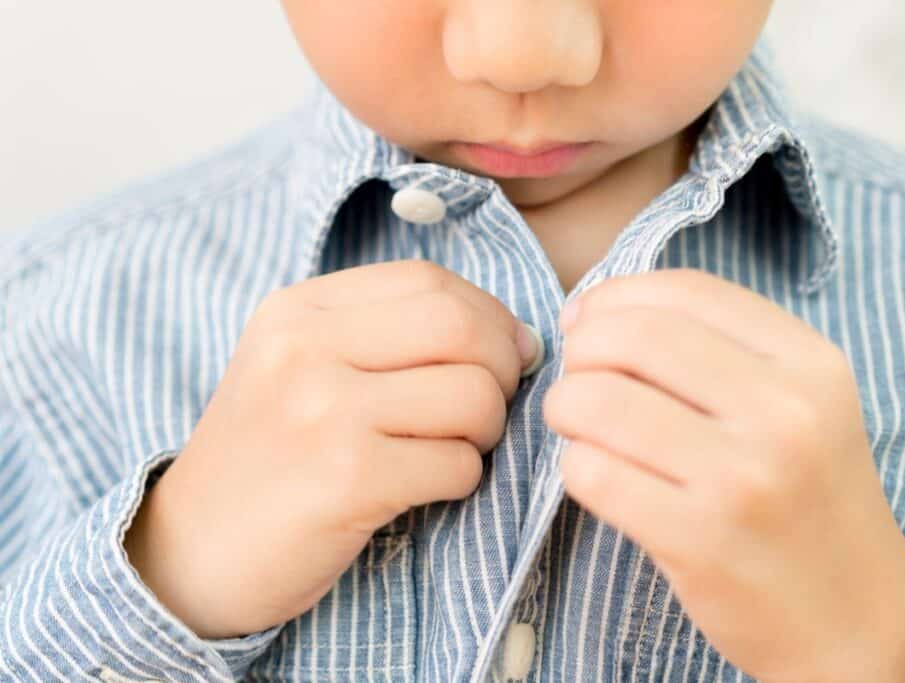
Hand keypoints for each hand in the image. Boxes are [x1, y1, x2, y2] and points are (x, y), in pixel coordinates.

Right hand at [124, 259, 538, 638]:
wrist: (189, 554)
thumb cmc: (269, 459)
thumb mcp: (300, 368)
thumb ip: (388, 336)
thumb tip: (516, 336)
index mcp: (297, 311)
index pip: (429, 281)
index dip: (487, 315)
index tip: (502, 353)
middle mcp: (305, 348)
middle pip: (461, 326)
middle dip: (503, 366)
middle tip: (492, 404)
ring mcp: (324, 411)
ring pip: (473, 395)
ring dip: (486, 431)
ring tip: (455, 449)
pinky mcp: (348, 478)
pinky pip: (457, 464)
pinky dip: (462, 479)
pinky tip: (427, 487)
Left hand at [543, 268, 904, 681]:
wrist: (855, 618)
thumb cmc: (804, 497)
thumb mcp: (799, 403)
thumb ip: (714, 346)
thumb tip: (591, 314)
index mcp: (812, 362)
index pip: (685, 290)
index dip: (615, 296)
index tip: (589, 324)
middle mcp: (785, 412)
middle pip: (632, 337)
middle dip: (581, 351)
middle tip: (579, 380)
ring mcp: (744, 478)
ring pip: (597, 401)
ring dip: (566, 408)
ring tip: (580, 428)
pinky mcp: (701, 540)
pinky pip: (592, 473)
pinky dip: (575, 466)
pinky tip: (598, 475)